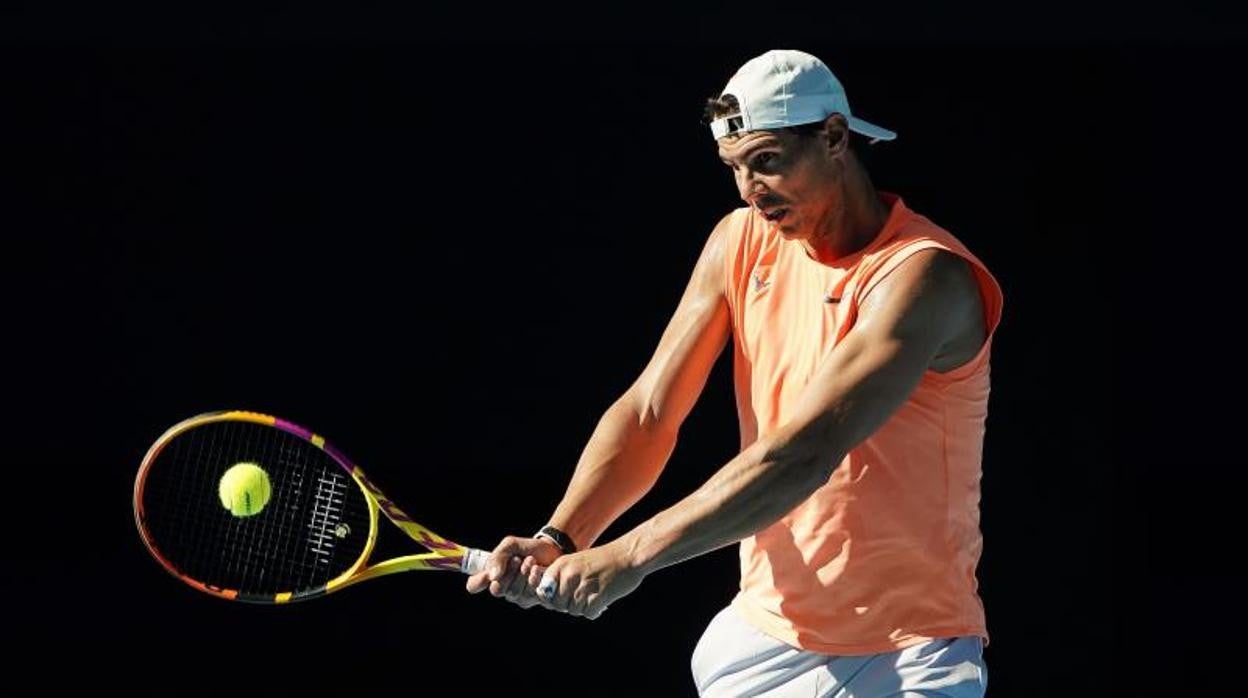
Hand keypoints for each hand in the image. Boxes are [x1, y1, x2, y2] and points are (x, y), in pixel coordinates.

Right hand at [465, 535, 562, 608]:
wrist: (552, 550)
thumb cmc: (527, 548)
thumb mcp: (511, 545)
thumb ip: (498, 556)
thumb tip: (492, 576)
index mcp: (491, 574)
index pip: (473, 585)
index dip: (477, 582)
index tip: (487, 573)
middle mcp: (501, 587)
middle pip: (496, 589)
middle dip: (509, 573)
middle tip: (518, 559)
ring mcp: (516, 595)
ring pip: (513, 592)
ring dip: (523, 574)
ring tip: (531, 560)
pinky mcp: (531, 599)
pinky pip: (529, 594)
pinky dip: (533, 579)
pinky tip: (538, 569)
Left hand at [528, 539, 643, 619]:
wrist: (628, 555)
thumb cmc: (601, 560)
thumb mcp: (575, 562)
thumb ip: (559, 578)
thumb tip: (546, 600)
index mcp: (560, 565)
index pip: (542, 592)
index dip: (551, 598)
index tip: (563, 596)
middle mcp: (569, 575)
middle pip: (557, 604)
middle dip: (568, 604)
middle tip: (583, 596)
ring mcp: (583, 586)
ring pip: (573, 610)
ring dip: (583, 607)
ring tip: (594, 594)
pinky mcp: (598, 597)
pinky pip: (588, 613)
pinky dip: (595, 610)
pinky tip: (602, 599)